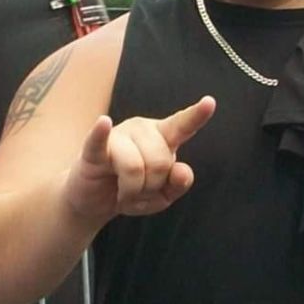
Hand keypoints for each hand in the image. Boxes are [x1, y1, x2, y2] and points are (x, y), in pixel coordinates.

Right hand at [64, 96, 215, 220]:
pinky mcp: (93, 150)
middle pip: (161, 162)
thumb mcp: (163, 195)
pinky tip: (104, 122)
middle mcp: (142, 130)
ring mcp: (118, 136)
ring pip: (135, 168)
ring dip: (131, 192)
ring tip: (123, 192)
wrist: (94, 201)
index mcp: (163, 137)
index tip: (210, 102)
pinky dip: (101, 134)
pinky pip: (100, 141)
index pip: (183, 125)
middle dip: (152, 187)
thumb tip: (182, 171)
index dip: (197, 115)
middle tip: (139, 191)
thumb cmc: (132, 190)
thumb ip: (179, 184)